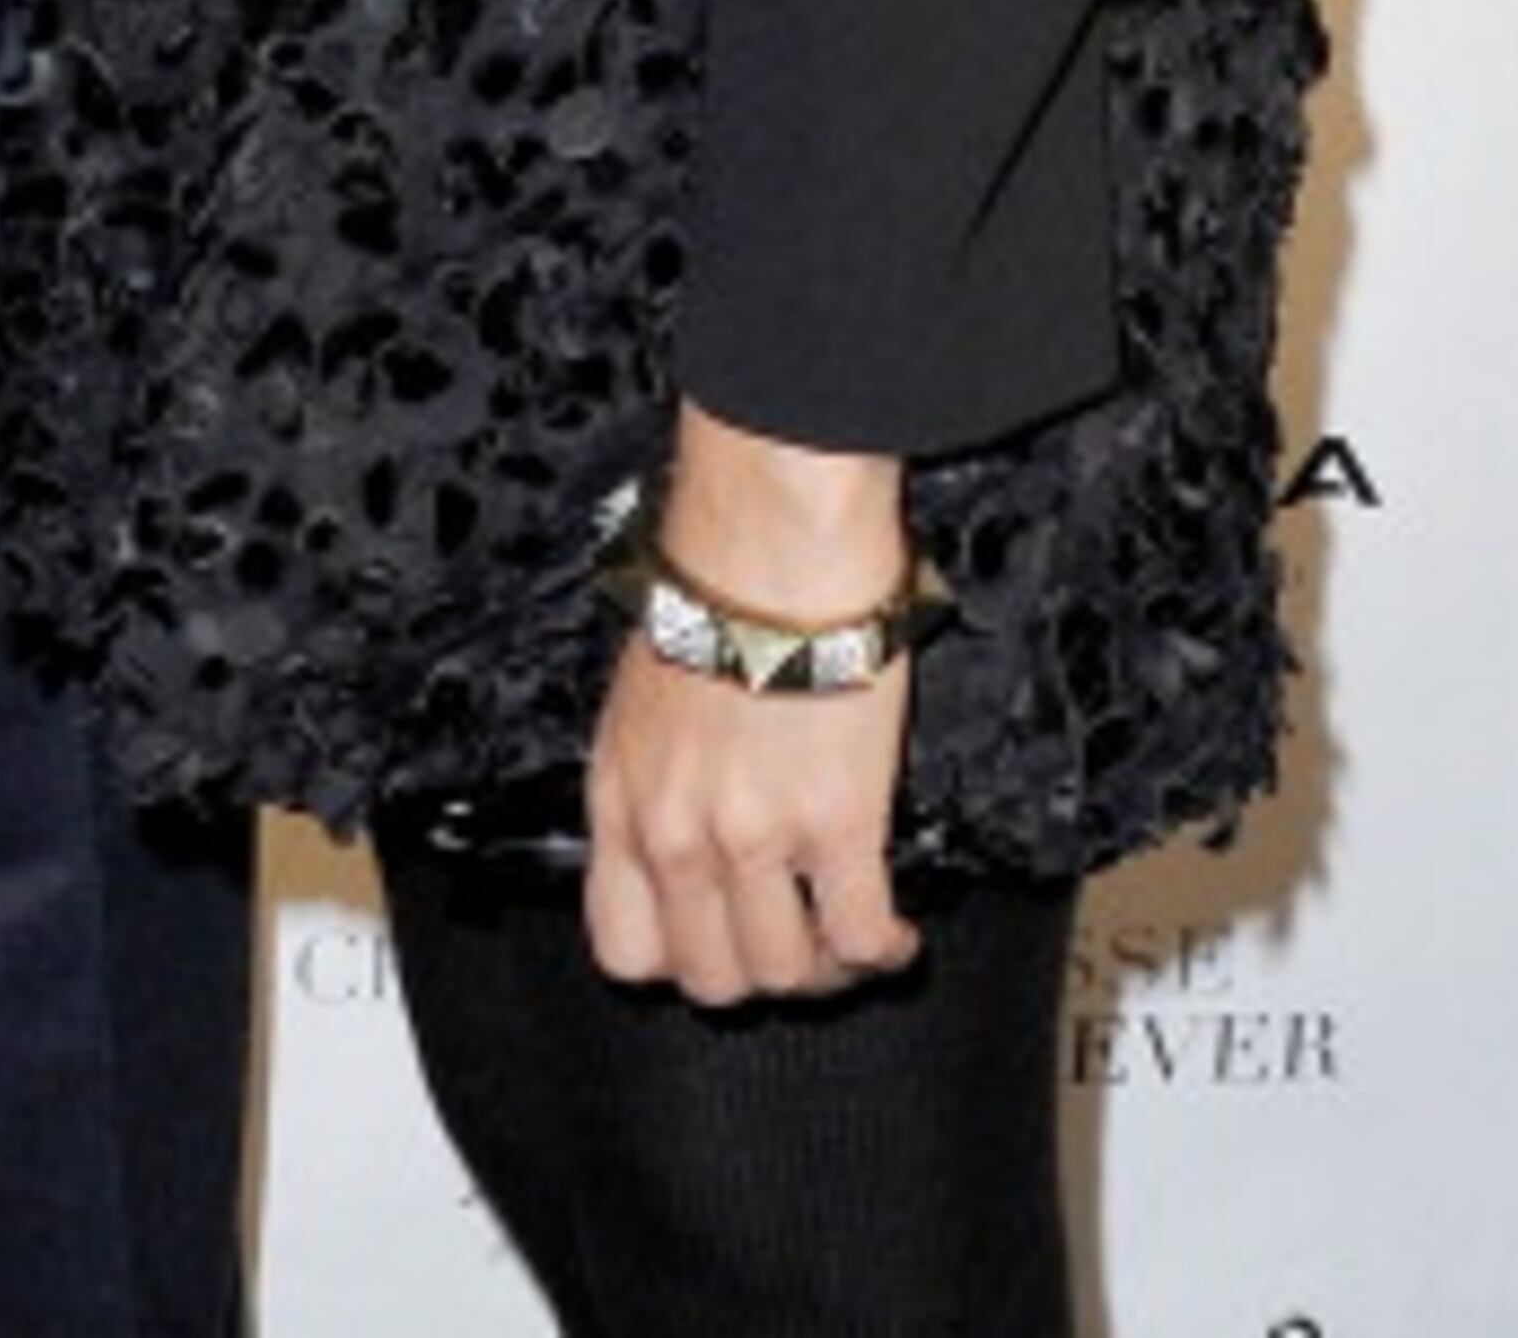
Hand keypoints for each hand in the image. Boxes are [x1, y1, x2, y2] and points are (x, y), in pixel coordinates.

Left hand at [583, 420, 920, 1008]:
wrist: (773, 541)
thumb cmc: (718, 590)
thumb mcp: (644, 698)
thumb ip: (656, 779)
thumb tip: (690, 827)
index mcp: (621, 795)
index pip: (624, 945)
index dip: (678, 961)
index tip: (716, 947)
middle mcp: (675, 829)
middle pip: (710, 976)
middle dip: (759, 970)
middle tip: (796, 943)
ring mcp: (751, 837)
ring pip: (785, 973)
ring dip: (825, 967)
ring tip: (848, 937)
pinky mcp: (833, 826)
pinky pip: (861, 937)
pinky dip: (884, 950)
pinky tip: (897, 931)